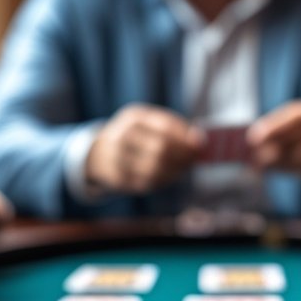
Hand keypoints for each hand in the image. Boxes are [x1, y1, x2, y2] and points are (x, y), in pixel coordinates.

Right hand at [85, 104, 202, 193]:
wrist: (99, 152)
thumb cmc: (135, 136)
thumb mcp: (148, 123)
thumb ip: (173, 128)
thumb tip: (200, 141)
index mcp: (133, 117)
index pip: (165, 126)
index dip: (186, 137)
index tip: (201, 144)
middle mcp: (122, 136)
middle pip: (160, 148)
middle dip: (183, 155)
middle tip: (195, 158)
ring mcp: (117, 159)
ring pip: (155, 169)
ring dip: (176, 170)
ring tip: (185, 167)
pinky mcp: (119, 179)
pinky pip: (148, 182)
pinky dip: (165, 180)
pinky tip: (172, 174)